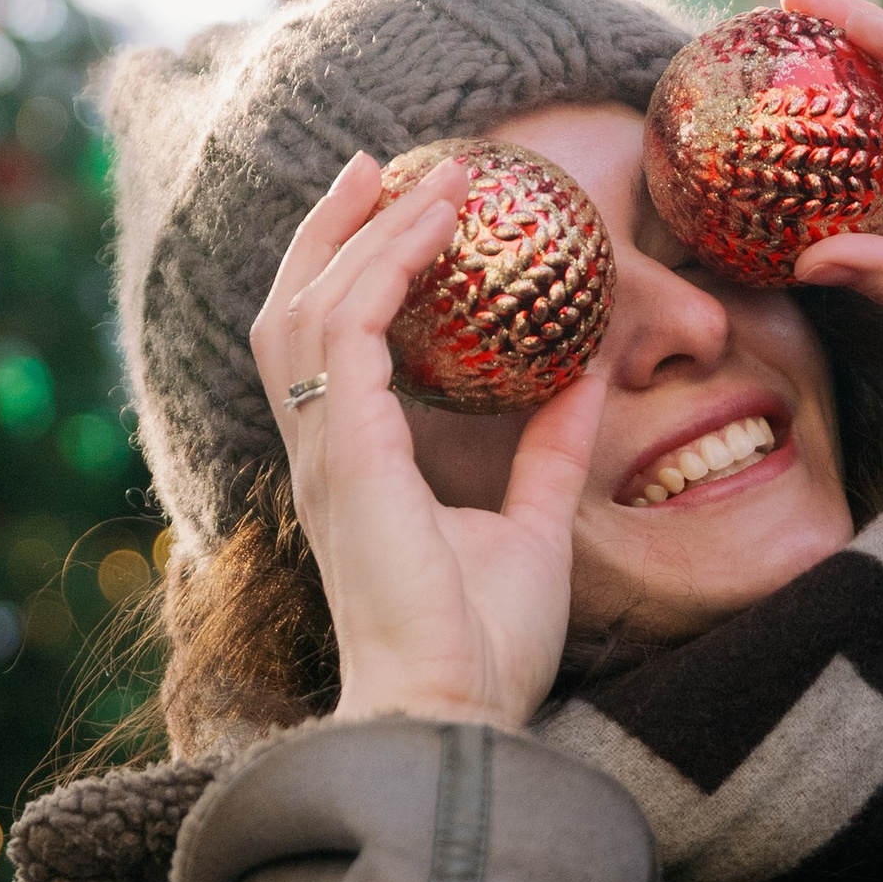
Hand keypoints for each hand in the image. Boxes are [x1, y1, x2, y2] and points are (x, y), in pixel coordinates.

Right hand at [251, 154, 604, 734]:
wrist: (455, 714)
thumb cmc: (481, 650)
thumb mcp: (533, 525)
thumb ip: (550, 450)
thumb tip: (585, 379)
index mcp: (354, 472)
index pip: (330, 348)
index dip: (353, 273)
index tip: (401, 215)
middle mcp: (325, 454)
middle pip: (296, 307)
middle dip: (334, 229)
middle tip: (385, 167)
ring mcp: (327, 452)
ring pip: (312, 302)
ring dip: (364, 230)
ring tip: (421, 175)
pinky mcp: (348, 452)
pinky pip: (352, 323)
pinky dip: (388, 261)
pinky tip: (440, 225)